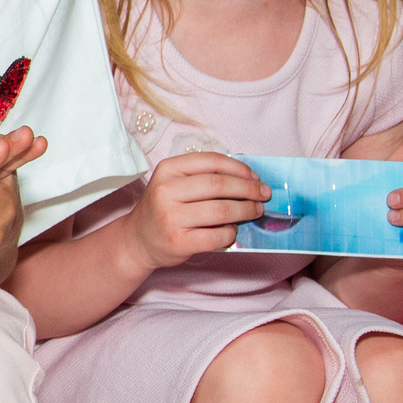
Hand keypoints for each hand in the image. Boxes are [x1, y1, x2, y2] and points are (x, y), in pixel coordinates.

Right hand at [126, 151, 269, 270]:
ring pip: (221, 210)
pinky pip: (217, 236)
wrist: (139, 239)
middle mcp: (165, 191)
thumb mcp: (175, 183)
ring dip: (246, 210)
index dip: (239, 168)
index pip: (211, 161)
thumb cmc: (165, 208)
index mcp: (167, 169)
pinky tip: (232, 231)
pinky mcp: (178, 241)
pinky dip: (231, 233)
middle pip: (219, 185)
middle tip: (264, 194)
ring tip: (256, 211)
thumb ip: (204, 177)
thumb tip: (250, 179)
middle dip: (249, 189)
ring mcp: (170, 217)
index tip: (255, 176)